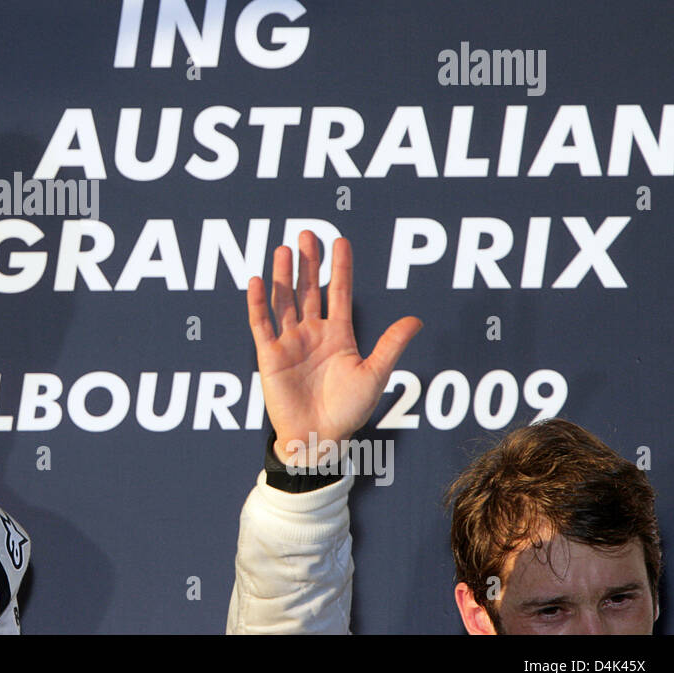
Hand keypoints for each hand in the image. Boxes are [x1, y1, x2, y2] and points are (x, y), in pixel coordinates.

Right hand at [248, 232, 420, 465]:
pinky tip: (257, 281)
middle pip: (309, 289)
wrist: (319, 438)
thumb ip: (390, 345)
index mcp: (338, 335)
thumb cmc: (348, 411)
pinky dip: (258, 303)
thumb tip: (416, 319)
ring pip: (284, 301)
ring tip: (284, 250)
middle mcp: (312, 333)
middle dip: (309, 263)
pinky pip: (261, 324)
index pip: (339, 292)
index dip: (340, 267)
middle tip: (307, 234)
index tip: (340, 241)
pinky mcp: (269, 355)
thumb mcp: (374, 375)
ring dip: (284, 276)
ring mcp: (290, 342)